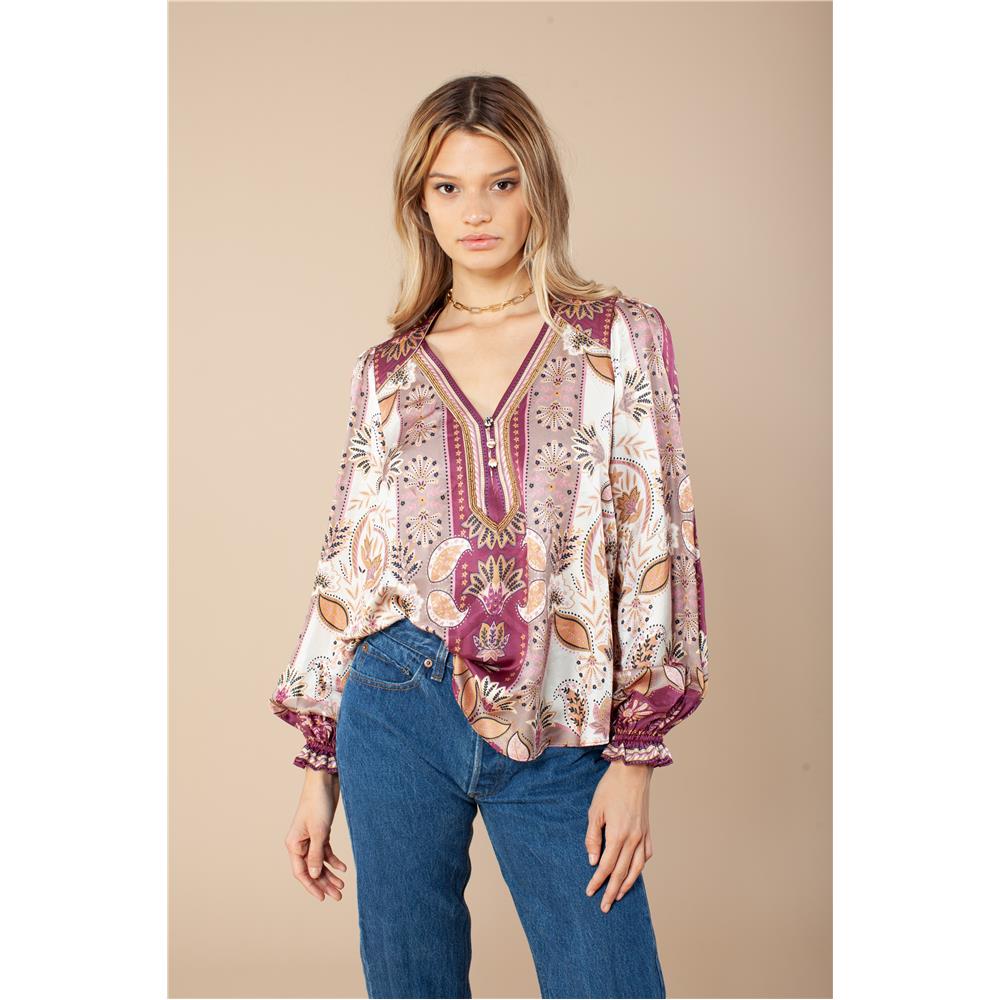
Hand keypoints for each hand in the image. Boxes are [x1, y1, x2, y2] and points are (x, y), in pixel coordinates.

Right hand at [284, 769, 348, 901]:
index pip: (301, 872)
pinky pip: (325, 851)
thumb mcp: (319, 831)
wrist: (324, 782)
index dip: (311, 886)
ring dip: (329, 874)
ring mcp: (310, 838)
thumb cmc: (318, 804)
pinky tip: (343, 868)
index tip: (323, 898)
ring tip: (342, 886)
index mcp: (293, 844)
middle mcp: (300, 843)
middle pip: (311, 869)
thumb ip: (316, 854)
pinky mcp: (321, 832)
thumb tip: (314, 876)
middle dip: (324, 883)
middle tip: (338, 895)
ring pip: (319, 862)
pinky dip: (333, 860)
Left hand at [584, 760, 653, 911]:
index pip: (606, 866)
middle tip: (605, 907)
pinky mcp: (648, 829)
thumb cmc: (610, 788)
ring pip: (637, 868)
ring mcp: (643, 835)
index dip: (597, 882)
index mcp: (618, 835)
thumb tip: (592, 861)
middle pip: (622, 873)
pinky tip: (635, 871)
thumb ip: (593, 838)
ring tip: (619, 895)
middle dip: (612, 891)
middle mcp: (633, 839)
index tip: (590, 893)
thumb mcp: (594, 811)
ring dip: (627, 884)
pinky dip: (640, 866)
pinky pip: (646, 854)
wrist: (632, 771)